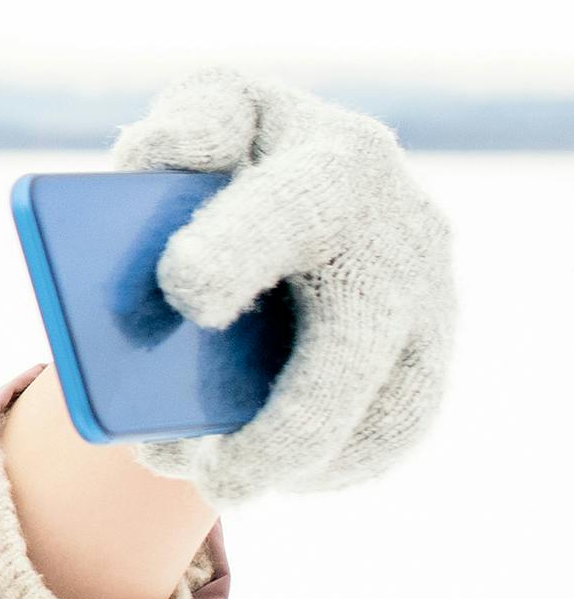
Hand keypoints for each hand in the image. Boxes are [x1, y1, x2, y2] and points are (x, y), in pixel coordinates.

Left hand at [112, 70, 457, 500]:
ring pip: (388, 412)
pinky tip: (270, 480)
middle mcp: (401, 232)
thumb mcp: (205, 113)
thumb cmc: (237, 152)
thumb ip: (184, 128)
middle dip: (282, 426)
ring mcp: (432, 298)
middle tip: (211, 476)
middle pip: (352, 349)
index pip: (290, 209)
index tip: (182, 295)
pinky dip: (331, 468)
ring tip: (223, 485)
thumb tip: (165, 163)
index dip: (236, 251)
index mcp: (336, 159)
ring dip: (304, 464)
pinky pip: (396, 432)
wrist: (310, 179)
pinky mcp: (433, 353)